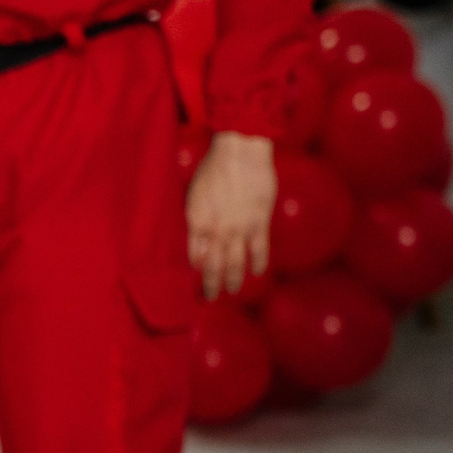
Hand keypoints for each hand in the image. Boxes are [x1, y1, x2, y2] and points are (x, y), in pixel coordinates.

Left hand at [187, 131, 274, 300]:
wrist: (240, 153)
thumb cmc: (212, 169)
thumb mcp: (193, 195)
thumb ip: (195, 221)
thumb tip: (198, 244)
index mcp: (196, 223)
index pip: (194, 256)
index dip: (196, 270)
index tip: (195, 281)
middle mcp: (216, 231)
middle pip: (213, 266)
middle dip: (211, 286)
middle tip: (209, 299)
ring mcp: (239, 229)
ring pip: (235, 263)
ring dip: (233, 281)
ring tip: (231, 292)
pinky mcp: (259, 223)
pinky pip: (259, 250)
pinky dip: (258, 263)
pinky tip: (257, 272)